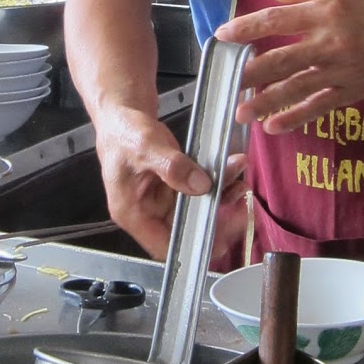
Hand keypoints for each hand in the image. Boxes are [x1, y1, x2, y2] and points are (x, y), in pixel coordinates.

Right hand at [94, 109, 250, 263]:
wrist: (124, 116)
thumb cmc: (124, 133)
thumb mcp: (145, 146)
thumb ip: (171, 166)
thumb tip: (200, 185)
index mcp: (133, 213)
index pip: (162, 245)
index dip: (190, 247)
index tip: (217, 241)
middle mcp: (149, 212)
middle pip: (185, 230)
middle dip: (214, 222)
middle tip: (239, 214)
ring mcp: (164, 200)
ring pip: (198, 210)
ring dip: (220, 199)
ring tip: (239, 185)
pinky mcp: (176, 187)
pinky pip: (200, 192)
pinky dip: (218, 185)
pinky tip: (232, 174)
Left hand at [215, 0, 363, 134]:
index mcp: (326, 12)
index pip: (278, 20)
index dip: (248, 28)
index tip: (223, 35)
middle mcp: (331, 43)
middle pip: (282, 60)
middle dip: (249, 72)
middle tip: (224, 81)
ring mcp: (341, 71)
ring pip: (297, 89)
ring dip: (266, 102)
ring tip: (240, 112)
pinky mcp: (350, 91)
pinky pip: (318, 107)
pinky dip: (295, 118)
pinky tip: (272, 127)